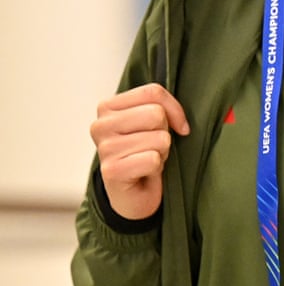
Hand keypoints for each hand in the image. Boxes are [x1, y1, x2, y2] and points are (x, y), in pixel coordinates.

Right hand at [91, 83, 189, 220]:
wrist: (135, 193)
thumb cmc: (145, 152)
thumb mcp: (154, 123)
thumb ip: (161, 108)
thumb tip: (181, 123)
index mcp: (108, 107)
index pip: (153, 92)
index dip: (174, 110)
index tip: (176, 126)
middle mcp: (100, 125)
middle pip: (156, 114)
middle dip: (165, 133)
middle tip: (153, 147)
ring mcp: (104, 148)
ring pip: (159, 137)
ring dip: (161, 152)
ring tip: (147, 159)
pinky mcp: (110, 170)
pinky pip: (153, 159)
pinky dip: (157, 167)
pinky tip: (144, 172)